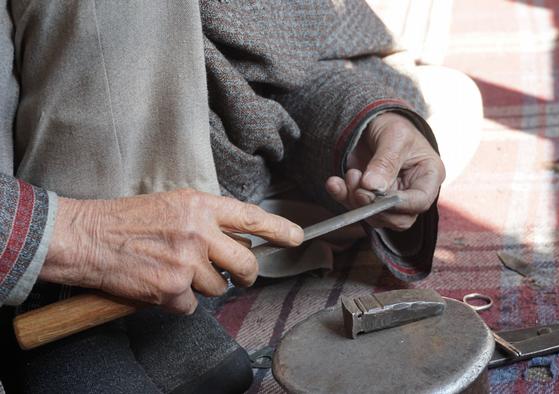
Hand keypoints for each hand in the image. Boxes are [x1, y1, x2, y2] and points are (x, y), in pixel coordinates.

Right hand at [40, 189, 302, 313]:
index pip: (252, 217)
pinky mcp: (172, 288)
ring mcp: (186, 262)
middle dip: (246, 275)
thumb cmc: (128, 220)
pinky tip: (159, 285)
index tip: (297, 238)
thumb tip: (238, 242)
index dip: (280, 229)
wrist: (88, 238)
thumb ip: (208, 219)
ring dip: (201, 287)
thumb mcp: (174, 205)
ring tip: (174, 271)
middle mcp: (198, 232)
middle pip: (245, 263)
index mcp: (201, 206)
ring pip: (217, 288)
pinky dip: (178, 301)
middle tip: (238, 277)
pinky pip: (191, 305)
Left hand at [325, 112, 444, 230]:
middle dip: (375, 207)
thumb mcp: (393, 136)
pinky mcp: (370, 199)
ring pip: (376, 217)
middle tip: (358, 189)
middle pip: (399, 218)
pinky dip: (343, 197)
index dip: (399, 204)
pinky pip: (356, 209)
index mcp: (429, 175)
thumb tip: (373, 187)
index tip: (378, 197)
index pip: (420, 201)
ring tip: (351, 174)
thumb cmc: (392, 125)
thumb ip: (385, 162)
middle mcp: (412, 192)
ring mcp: (391, 198)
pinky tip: (334, 184)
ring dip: (356, 202)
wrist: (373, 122)